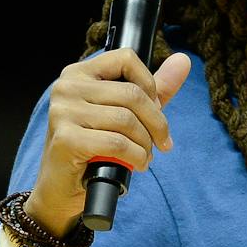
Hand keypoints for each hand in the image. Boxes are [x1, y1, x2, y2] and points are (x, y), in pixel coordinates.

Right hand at [25, 50, 190, 237]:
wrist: (63, 188)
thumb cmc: (95, 148)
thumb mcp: (127, 113)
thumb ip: (155, 88)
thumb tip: (184, 60)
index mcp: (79, 73)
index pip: (126, 58)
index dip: (149, 85)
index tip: (155, 109)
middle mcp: (66, 87)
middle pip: (132, 93)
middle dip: (157, 123)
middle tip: (162, 142)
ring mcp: (63, 112)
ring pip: (127, 120)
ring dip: (146, 144)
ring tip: (145, 156)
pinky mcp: (66, 139)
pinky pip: (117, 143)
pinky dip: (135, 157)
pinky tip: (136, 165)